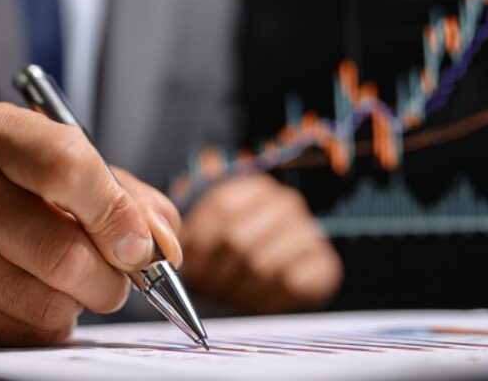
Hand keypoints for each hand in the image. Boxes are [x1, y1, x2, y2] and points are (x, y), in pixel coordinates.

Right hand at [0, 102, 180, 345]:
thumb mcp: (43, 156)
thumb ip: (117, 191)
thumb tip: (164, 246)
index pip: (66, 166)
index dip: (117, 212)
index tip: (142, 246)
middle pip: (64, 255)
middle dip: (110, 279)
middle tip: (113, 276)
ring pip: (47, 306)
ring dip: (75, 303)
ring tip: (56, 278)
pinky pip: (17, 336)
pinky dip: (39, 324)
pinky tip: (17, 294)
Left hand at [179, 174, 340, 312]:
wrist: (282, 273)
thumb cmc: (233, 256)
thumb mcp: (210, 236)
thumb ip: (190, 238)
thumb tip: (163, 252)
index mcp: (252, 188)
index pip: (221, 211)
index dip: (201, 245)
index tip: (190, 268)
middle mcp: (285, 203)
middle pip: (238, 240)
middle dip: (216, 273)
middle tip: (208, 289)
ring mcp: (308, 231)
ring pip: (261, 264)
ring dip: (237, 289)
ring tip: (229, 295)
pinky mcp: (324, 264)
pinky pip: (288, 284)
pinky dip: (265, 299)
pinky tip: (255, 299)